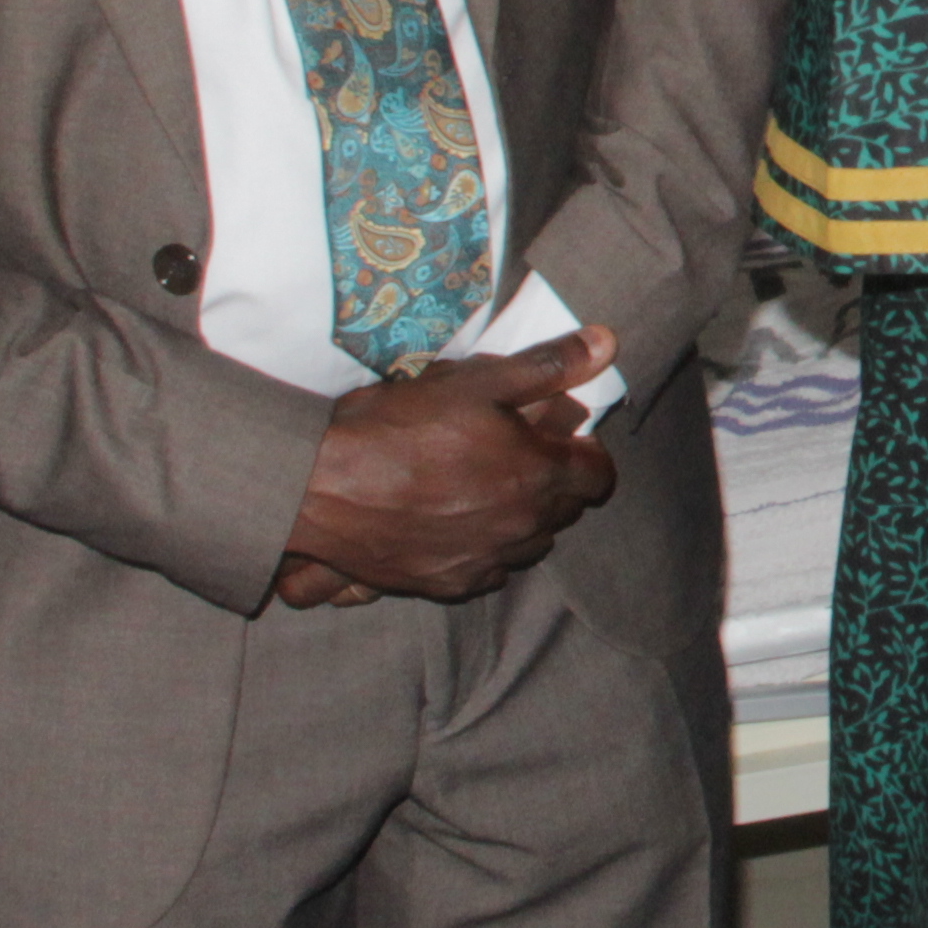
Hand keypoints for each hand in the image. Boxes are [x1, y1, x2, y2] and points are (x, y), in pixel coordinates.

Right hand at [277, 327, 619, 602]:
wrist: (320, 487)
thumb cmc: (399, 427)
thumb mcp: (477, 381)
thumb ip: (547, 365)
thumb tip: (607, 344)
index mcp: (539, 477)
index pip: (598, 475)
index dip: (585, 451)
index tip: (558, 435)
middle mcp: (522, 530)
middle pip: (566, 510)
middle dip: (554, 481)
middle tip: (516, 452)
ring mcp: (485, 562)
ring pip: (530, 544)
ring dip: (523, 518)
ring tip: (485, 486)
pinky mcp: (447, 584)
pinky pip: (489, 570)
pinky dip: (485, 547)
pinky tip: (455, 522)